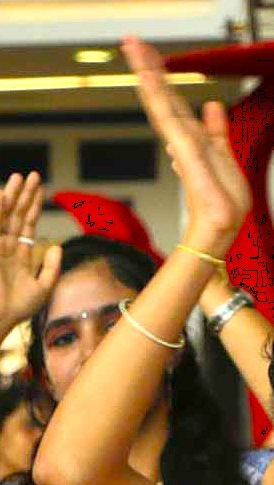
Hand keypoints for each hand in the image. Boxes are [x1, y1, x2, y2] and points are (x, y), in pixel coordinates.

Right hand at [0, 172, 61, 331]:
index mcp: (19, 254)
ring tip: (19, 178)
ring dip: (11, 197)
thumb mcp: (42, 288)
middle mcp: (5, 247)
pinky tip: (3, 197)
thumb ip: (51, 268)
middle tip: (32, 175)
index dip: (34, 206)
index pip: (28, 224)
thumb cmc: (16, 309)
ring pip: (4, 217)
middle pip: (16, 215)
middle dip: (24, 195)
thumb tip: (57, 247)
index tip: (40, 188)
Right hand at [121, 39, 250, 247]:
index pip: (172, 99)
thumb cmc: (224, 198)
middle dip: (147, 66)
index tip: (148, 52)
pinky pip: (168, 117)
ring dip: (147, 72)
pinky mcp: (183, 149)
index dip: (161, 75)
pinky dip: (157, 96)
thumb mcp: (224, 155)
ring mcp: (179, 142)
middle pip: (161, 95)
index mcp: (189, 137)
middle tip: (131, 38)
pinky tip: (147, 76)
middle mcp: (180, 137)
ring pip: (160, 100)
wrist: (222, 224)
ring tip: (133, 46)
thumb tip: (210, 104)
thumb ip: (216, 130)